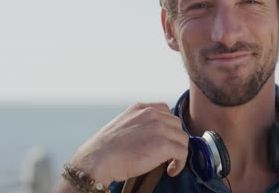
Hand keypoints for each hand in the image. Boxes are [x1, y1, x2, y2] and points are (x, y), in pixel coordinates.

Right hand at [69, 102, 188, 185]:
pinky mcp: (163, 145)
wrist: (96, 161)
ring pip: (182, 138)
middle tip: (167, 154)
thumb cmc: (104, 150)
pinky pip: (182, 152)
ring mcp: (158, 128)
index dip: (168, 127)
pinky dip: (180, 163)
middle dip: (174, 139)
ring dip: (178, 152)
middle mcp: (151, 114)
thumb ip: (139, 125)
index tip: (164, 139)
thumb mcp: (122, 126)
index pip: (165, 111)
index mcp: (140, 108)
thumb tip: (152, 137)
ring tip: (169, 164)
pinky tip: (171, 170)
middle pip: (176, 125)